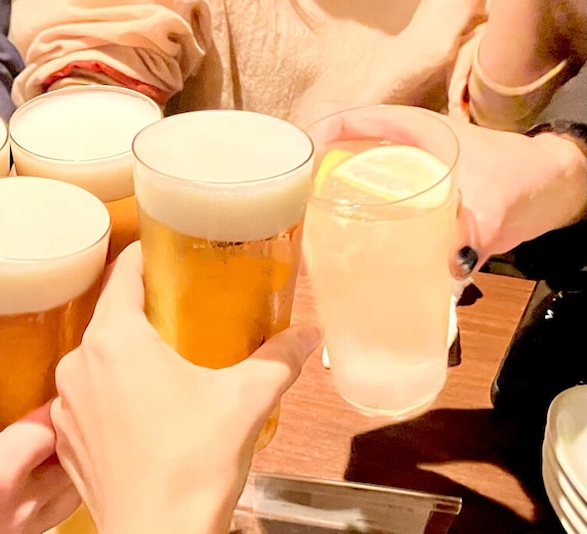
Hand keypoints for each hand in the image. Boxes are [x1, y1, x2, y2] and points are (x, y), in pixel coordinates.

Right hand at [0, 379, 79, 533]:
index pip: (52, 428)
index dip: (58, 403)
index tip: (58, 384)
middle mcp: (19, 506)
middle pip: (72, 464)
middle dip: (73, 434)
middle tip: (65, 409)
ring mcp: (15, 533)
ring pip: (68, 497)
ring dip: (70, 467)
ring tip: (57, 442)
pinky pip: (48, 518)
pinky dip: (54, 494)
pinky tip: (36, 478)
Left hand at [51, 243, 321, 533]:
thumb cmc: (194, 463)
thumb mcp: (246, 400)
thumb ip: (278, 359)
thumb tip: (310, 336)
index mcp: (116, 339)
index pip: (124, 272)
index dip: (146, 256)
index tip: (168, 252)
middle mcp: (79, 363)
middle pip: (110, 316)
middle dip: (145, 309)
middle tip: (183, 310)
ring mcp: (67, 403)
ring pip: (97, 358)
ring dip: (126, 354)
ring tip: (165, 363)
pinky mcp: (66, 437)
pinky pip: (87, 396)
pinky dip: (111, 391)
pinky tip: (143, 410)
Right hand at [295, 101, 586, 272]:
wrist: (544, 193)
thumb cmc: (517, 176)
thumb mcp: (495, 197)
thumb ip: (474, 228)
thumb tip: (450, 264)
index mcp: (410, 130)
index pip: (351, 120)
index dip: (316, 138)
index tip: (295, 168)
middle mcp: (397, 151)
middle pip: (339, 155)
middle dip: (311, 179)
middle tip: (291, 212)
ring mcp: (399, 178)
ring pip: (350, 184)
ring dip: (327, 206)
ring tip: (305, 237)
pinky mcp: (406, 204)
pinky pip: (368, 211)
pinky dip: (351, 228)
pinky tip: (340, 254)